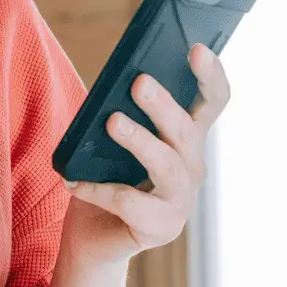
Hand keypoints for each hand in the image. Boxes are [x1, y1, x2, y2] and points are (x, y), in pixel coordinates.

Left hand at [61, 43, 230, 269]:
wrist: (91, 238)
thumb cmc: (104, 179)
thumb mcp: (110, 141)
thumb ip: (119, 114)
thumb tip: (112, 84)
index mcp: (185, 139)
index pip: (212, 102)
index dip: (210, 75)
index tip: (197, 48)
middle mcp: (191, 167)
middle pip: (186, 130)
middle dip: (164, 105)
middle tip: (140, 82)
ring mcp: (180, 200)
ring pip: (167, 165)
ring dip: (140, 141)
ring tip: (112, 122)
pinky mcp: (162, 228)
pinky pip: (131, 202)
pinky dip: (99, 189)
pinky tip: (74, 183)